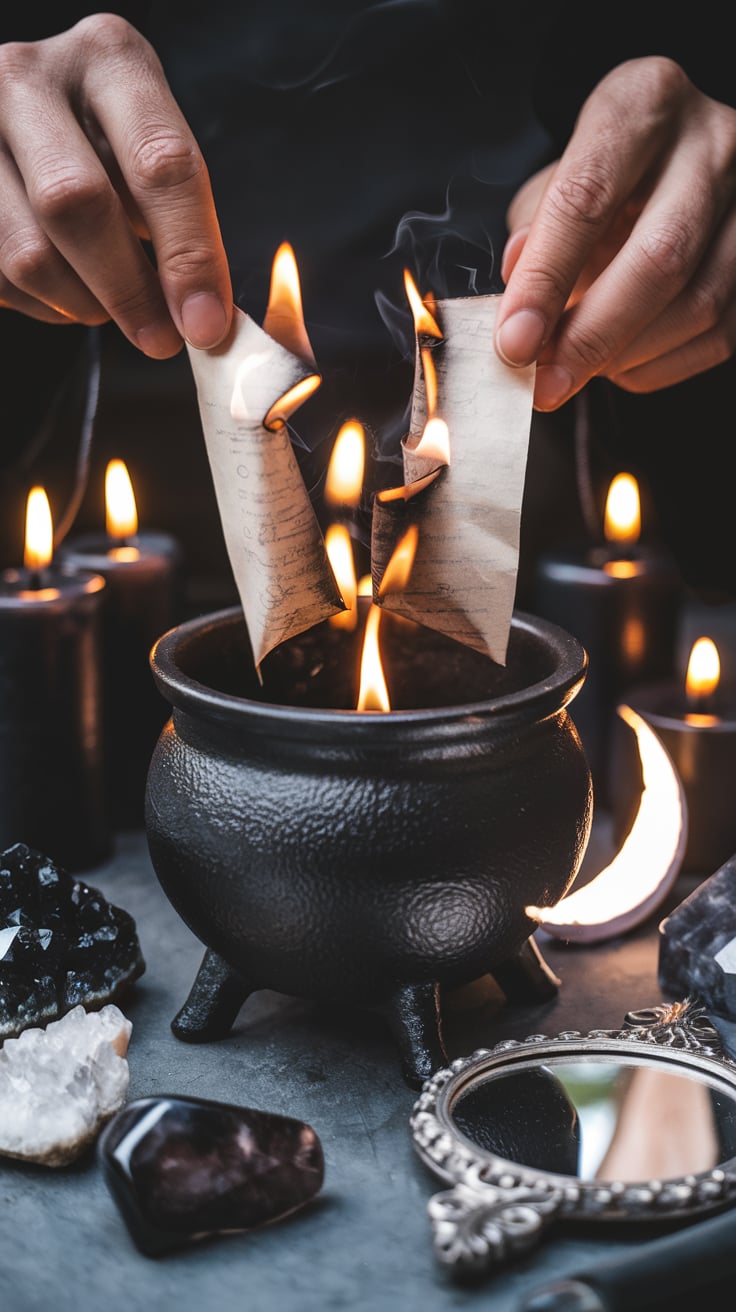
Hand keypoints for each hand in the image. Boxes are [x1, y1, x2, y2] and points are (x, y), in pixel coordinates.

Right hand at [0, 14, 231, 356]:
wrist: (25, 127)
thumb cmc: (105, 146)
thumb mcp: (147, 155)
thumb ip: (179, 218)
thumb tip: (204, 314)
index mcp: (108, 58)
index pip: (160, 162)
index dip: (188, 255)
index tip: (205, 323)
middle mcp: (30, 77)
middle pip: (78, 203)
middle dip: (128, 289)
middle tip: (160, 338)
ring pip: (29, 252)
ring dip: (81, 303)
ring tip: (108, 306)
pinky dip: (44, 304)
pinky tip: (65, 291)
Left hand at [496, 57, 735, 409]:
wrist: (673, 159)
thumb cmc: (607, 172)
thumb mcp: (557, 177)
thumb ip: (534, 233)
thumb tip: (521, 302)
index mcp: (643, 103)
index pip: (588, 198)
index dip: (546, 281)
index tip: (514, 343)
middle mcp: (711, 144)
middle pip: (659, 259)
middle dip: (591, 337)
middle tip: (544, 385)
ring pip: (698, 305)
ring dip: (626, 357)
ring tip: (575, 371)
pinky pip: (720, 335)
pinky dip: (659, 366)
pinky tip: (620, 364)